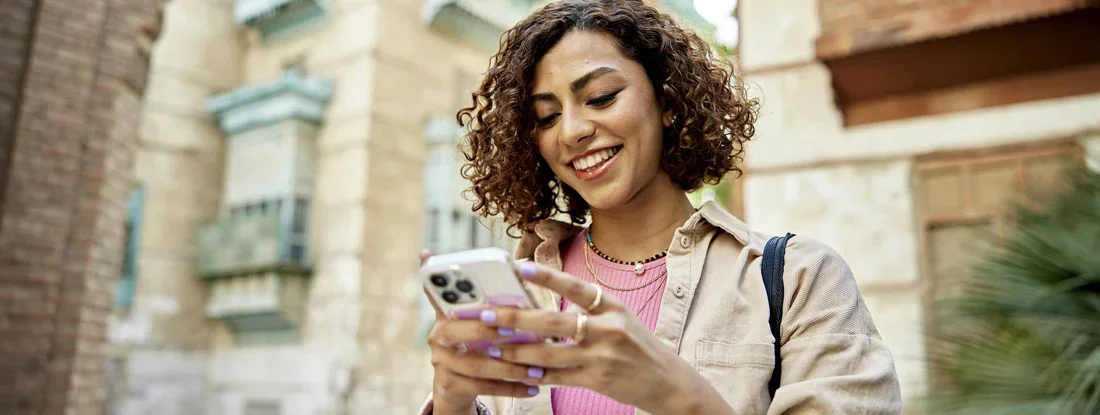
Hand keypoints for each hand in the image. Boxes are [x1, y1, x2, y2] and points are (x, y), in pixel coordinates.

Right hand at [421, 250, 542, 413]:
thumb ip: (493, 303)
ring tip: (536, 369)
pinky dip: (510, 387)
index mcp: (445, 314)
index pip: (436, 292)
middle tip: (512, 330)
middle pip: (454, 330)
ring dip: (509, 367)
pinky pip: (482, 387)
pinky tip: (532, 387)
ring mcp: (441, 362)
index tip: (463, 277)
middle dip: (485, 330)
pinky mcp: (449, 384)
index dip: (444, 285)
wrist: (456, 385)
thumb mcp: (479, 322)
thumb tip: (522, 272)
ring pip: (475, 364)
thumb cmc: (477, 343)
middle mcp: (437, 336)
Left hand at [479, 262, 716, 413]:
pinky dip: (535, 375)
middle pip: (554, 322)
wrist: (667, 381)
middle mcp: (608, 329)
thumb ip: (588, 309)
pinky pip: (558, 378)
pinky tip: (515, 371)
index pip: (577, 287)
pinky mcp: (597, 380)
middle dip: (516, 318)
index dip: (549, 277)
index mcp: (613, 307)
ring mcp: (602, 356)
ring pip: (550, 354)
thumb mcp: (620, 317)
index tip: (521, 268)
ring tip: (491, 346)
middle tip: (486, 314)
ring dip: (516, 350)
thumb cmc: (637, 345)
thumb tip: (546, 304)